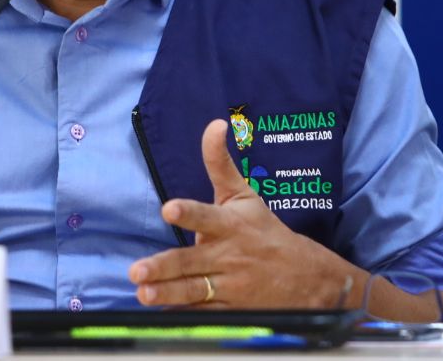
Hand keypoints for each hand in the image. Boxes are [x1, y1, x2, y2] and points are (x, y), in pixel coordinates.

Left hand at [128, 119, 356, 308]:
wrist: (305, 278)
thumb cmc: (264, 231)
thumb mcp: (244, 195)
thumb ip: (221, 163)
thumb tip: (215, 123)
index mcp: (230, 226)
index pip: (206, 216)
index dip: (189, 212)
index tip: (169, 208)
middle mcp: (227, 257)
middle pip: (191, 262)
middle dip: (164, 267)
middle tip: (137, 271)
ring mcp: (227, 287)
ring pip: (193, 292)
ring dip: (166, 295)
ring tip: (143, 294)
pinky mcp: (228, 312)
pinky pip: (201, 316)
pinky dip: (181, 318)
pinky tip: (159, 318)